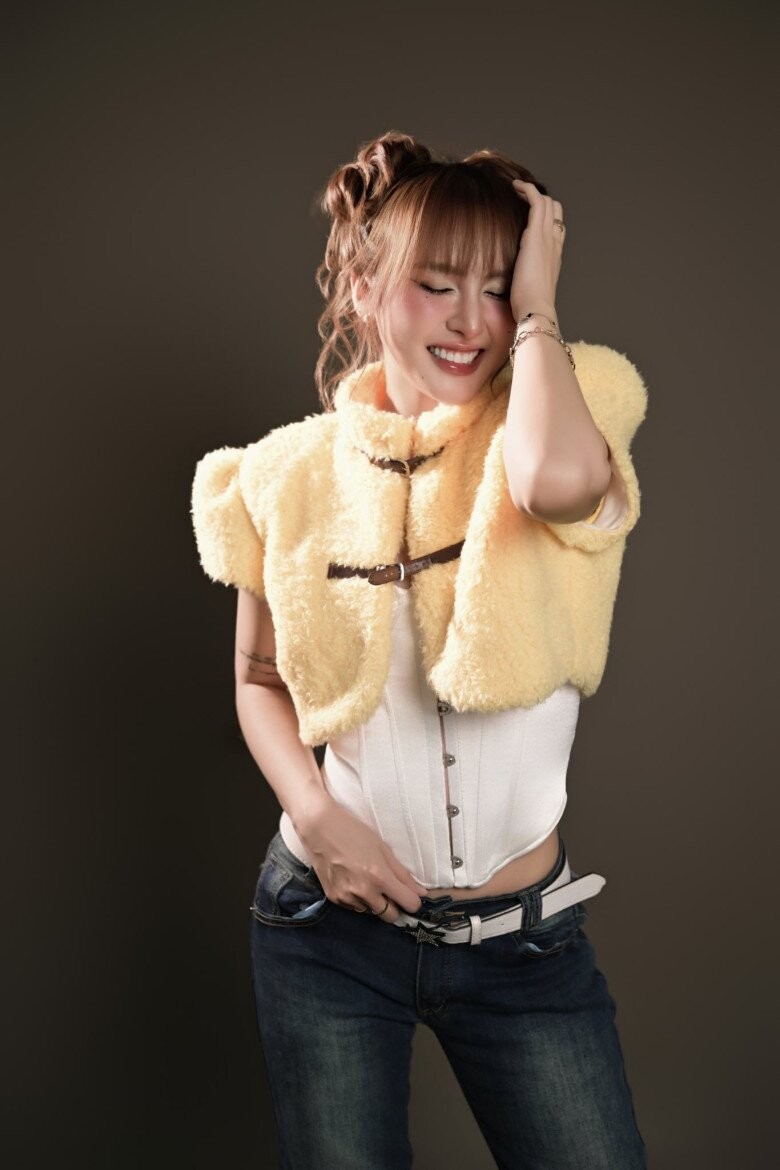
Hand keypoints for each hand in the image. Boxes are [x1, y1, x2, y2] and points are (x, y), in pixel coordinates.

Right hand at [296, 794, 427, 921]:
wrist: (319, 827)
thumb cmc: (354, 832)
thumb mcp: (382, 848)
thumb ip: (402, 874)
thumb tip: (421, 893)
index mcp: (380, 877)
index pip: (408, 904)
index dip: (412, 900)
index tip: (410, 894)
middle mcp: (364, 892)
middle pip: (391, 916)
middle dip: (395, 906)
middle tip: (389, 890)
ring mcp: (347, 898)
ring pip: (372, 912)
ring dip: (375, 902)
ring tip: (366, 880)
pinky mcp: (334, 899)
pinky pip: (355, 908)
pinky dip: (358, 900)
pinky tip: (352, 881)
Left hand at [509, 178, 565, 322]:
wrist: (536, 309)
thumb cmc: (530, 306)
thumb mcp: (530, 288)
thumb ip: (526, 280)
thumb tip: (515, 286)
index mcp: (554, 256)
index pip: (556, 227)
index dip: (546, 215)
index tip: (529, 212)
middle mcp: (554, 243)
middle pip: (555, 210)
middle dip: (540, 200)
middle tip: (521, 197)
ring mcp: (547, 238)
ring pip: (547, 203)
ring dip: (531, 191)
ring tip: (516, 188)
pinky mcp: (535, 235)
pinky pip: (536, 202)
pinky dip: (527, 190)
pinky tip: (515, 186)